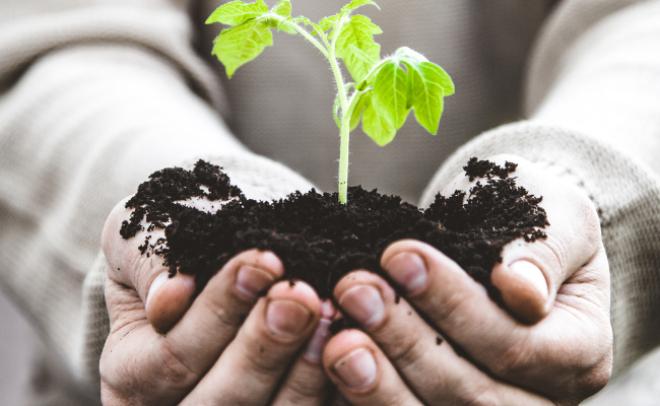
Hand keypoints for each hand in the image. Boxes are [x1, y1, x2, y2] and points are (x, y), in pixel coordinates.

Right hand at [100, 196, 333, 404]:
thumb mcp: (144, 240)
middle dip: (263, 347)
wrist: (219, 255)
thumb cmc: (177, 245)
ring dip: (304, 371)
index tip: (263, 261)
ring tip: (329, 313)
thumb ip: (150, 264)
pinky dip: (332, 385)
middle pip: (219, 403)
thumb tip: (166, 301)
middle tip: (300, 295)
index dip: (218, 313)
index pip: (171, 358)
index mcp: (133, 374)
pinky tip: (352, 342)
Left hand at [323, 156, 611, 404]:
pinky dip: (368, 395)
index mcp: (577, 352)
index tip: (399, 253)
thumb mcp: (555, 217)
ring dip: (379, 382)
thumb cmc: (533, 223)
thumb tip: (520, 290)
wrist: (508, 244)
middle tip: (353, 288)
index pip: (515, 344)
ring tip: (335, 338)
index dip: (453, 305)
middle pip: (472, 395)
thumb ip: (542, 251)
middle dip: (406, 340)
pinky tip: (331, 359)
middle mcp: (540, 399)